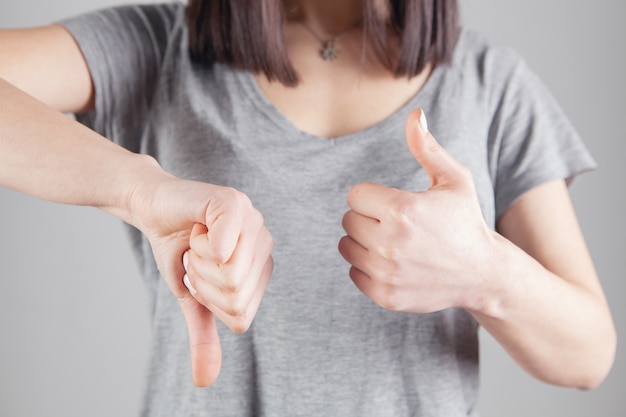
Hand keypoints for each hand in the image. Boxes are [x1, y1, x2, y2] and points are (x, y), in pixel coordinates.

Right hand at [132, 175, 272, 385]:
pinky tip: (198, 227)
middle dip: (201, 282)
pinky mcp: (235, 204)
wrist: (152, 211)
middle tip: (196, 255)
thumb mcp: (192, 298)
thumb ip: (204, 334)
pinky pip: (223, 248)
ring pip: (230, 277)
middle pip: (236, 298)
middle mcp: (264, 245)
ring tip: (198, 240)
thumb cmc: (178, 250)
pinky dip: (198, 245)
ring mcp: (254, 223)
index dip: (208, 302)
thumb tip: (205, 381)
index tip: (199, 275)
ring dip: (198, 263)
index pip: (241, 316)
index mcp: (260, 270)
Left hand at [338, 109, 494, 312]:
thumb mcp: (454, 180)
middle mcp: (390, 242)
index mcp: (402, 209)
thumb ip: (427, 148)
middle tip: (395, 223)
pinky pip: (354, 273)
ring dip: (363, 242)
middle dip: (368, 218)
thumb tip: (415, 115)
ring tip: (392, 242)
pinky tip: (392, 263)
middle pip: (348, 220)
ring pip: (347, 247)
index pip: (354, 195)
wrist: (482, 273)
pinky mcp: (385, 295)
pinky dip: (367, 267)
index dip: (372, 196)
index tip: (392, 203)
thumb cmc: (465, 221)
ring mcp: (387, 272)